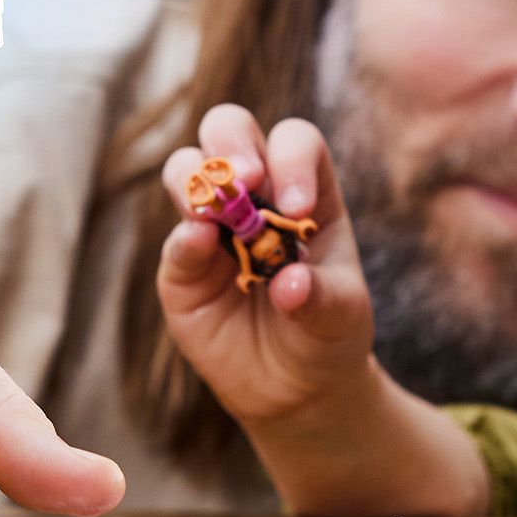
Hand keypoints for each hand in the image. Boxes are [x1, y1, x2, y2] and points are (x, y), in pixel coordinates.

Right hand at [155, 104, 377, 422]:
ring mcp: (213, 225)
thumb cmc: (328, 333)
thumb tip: (290, 283)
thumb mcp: (341, 317)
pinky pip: (175, 240)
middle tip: (245, 179)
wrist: (296, 387)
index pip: (294, 142)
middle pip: (230, 130)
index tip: (299, 209)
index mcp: (305, 190)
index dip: (292, 159)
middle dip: (231, 143)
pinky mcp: (183, 267)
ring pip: (187, 168)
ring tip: (215, 214)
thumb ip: (322, 298)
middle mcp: (255, 194)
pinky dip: (183, 238)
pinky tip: (200, 245)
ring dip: (196, 180)